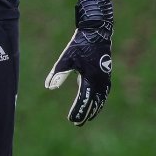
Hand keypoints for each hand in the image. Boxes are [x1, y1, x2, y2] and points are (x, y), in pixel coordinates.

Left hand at [45, 0, 113, 125]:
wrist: (96, 32)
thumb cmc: (80, 44)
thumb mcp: (66, 58)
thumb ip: (58, 73)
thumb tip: (49, 87)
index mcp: (90, 78)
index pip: (84, 100)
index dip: (78, 111)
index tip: (71, 120)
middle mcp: (100, 81)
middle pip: (93, 103)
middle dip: (85, 113)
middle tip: (77, 123)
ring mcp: (105, 78)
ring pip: (101, 99)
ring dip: (94, 108)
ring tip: (88, 117)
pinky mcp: (106, 75)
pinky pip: (104, 93)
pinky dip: (100, 100)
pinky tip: (96, 103)